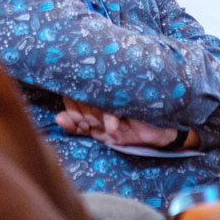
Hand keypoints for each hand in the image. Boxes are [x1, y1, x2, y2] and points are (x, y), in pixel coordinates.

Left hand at [56, 97, 178, 148]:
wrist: (161, 130)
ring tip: (109, 127)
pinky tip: (116, 125)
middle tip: (95, 127)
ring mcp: (115, 87)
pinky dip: (110, 120)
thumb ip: (78, 127)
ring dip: (99, 120)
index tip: (83, 125)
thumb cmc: (130, 128)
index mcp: (94, 93)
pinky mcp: (128, 92)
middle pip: (79, 97)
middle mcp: (103, 86)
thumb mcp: (101, 132)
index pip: (70, 94)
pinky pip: (108, 105)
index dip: (72, 110)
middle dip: (85, 118)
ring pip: (92, 101)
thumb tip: (57, 118)